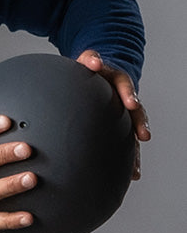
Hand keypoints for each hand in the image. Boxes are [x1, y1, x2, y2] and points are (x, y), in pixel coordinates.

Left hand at [76, 50, 149, 178]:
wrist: (96, 72)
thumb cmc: (89, 69)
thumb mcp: (88, 60)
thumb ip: (89, 59)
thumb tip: (92, 60)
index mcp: (116, 79)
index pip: (124, 84)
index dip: (128, 92)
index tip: (130, 103)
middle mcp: (124, 97)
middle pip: (135, 110)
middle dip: (139, 122)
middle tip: (144, 135)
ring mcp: (123, 112)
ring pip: (133, 130)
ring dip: (135, 148)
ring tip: (137, 163)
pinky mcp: (120, 125)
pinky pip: (127, 141)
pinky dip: (130, 158)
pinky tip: (133, 174)